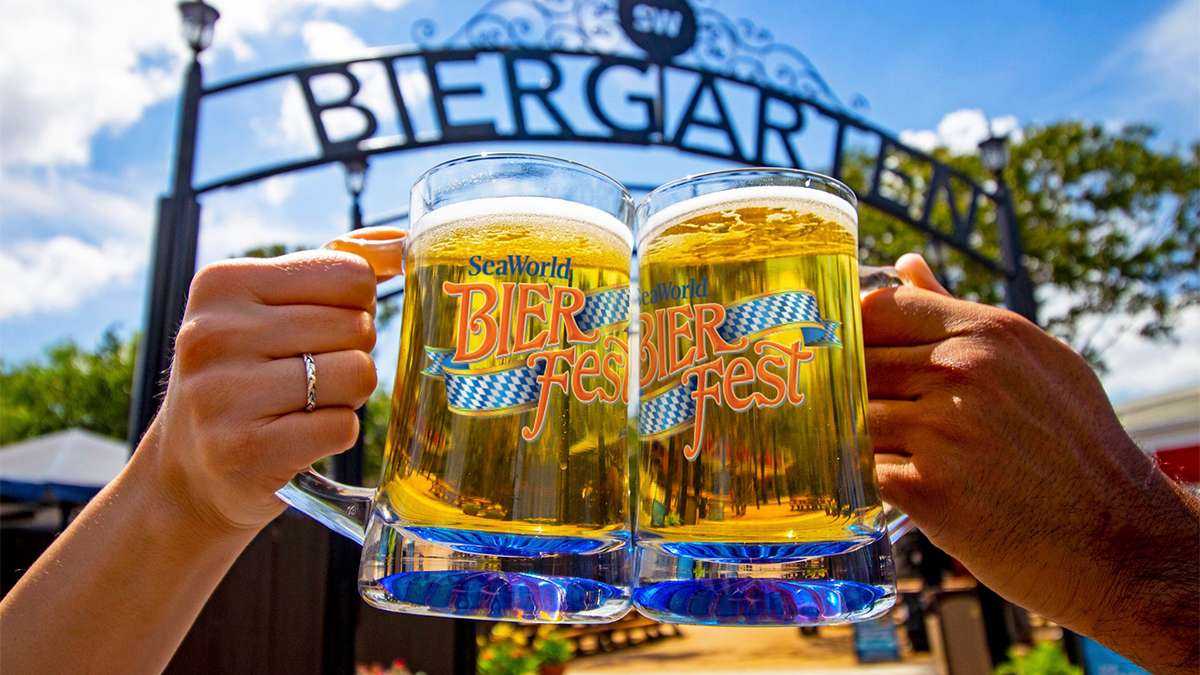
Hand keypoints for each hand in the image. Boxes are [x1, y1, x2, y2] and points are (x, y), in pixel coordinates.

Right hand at [141, 227, 404, 533]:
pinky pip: (343, 427)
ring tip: (303, 406)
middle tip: (305, 377)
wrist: (189, 472)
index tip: (317, 332)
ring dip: (347, 397)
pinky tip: (297, 438)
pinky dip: (336, 435)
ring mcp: (223, 393)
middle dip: (350, 355)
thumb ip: (335, 267)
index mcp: (223, 283)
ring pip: (358, 374)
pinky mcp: (245, 451)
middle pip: (358, 326)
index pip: (351, 274)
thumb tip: (402, 243)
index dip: (355, 308)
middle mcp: (214, 333)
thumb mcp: (272, 308)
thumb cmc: (249, 376)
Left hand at [864, 255, 1198, 673]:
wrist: (1120, 544)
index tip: (845, 357)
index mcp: (990, 333)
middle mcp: (964, 371)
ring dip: (852, 439)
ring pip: (854, 417)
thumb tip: (907, 264)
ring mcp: (943, 429)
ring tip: (875, 456)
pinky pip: (860, 469)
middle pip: (859, 364)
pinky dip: (861, 481)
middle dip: (848, 392)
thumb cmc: (1077, 452)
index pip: (880, 309)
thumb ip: (962, 316)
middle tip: (854, 416)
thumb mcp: (1040, 364)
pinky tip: (878, 488)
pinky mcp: (926, 488)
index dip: (853, 334)